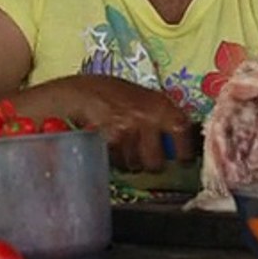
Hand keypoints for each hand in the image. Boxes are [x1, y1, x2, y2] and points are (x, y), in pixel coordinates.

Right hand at [55, 76, 194, 172]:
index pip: (182, 131)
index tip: (182, 160)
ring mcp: (126, 133)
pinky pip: (116, 164)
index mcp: (159, 103)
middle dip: (148, 163)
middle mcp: (146, 118)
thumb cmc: (106, 92)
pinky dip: (112, 159)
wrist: (74, 94)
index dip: (184, 150)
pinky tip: (106, 145)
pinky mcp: (108, 144)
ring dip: (128, 162)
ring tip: (118, 145)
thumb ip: (157, 114)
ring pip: (134, 166)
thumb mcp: (138, 96)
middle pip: (156, 162)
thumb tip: (177, 139)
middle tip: (141, 155)